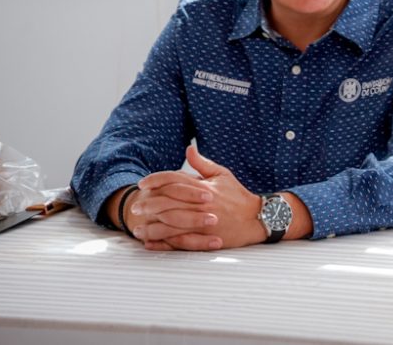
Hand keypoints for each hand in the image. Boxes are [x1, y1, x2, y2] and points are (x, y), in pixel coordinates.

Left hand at [130, 145, 263, 250]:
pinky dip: (162, 243)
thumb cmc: (238, 196)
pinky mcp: (204, 239)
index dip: (156, 180)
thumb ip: (202, 164)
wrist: (256, 218)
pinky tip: (150, 243)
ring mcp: (202, 222)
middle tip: (136, 207)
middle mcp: (201, 204)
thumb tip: (188, 149)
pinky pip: (178, 242)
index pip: (174, 180)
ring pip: (170, 224)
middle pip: (168, 202)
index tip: (143, 184)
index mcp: (204, 187)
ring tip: (137, 228)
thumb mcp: (222, 175)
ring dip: (151, 226)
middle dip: (149, 204)